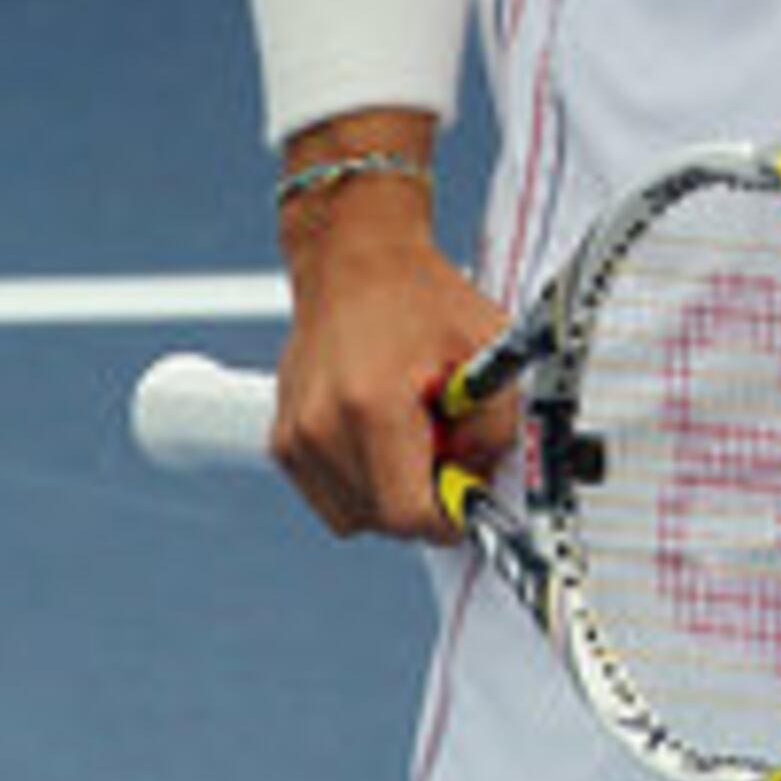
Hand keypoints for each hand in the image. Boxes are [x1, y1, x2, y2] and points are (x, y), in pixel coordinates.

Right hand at [268, 177, 508, 544]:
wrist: (355, 259)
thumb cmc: (419, 296)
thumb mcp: (487, 348)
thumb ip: (497, 425)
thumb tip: (485, 478)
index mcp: (370, 408)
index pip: (407, 514)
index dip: (450, 515)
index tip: (471, 493)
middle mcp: (320, 429)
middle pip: (382, 520)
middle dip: (425, 498)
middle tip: (449, 448)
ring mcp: (294, 438)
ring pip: (353, 515)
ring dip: (391, 492)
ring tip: (415, 433)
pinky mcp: (283, 441)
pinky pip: (331, 493)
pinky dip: (364, 479)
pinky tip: (386, 434)